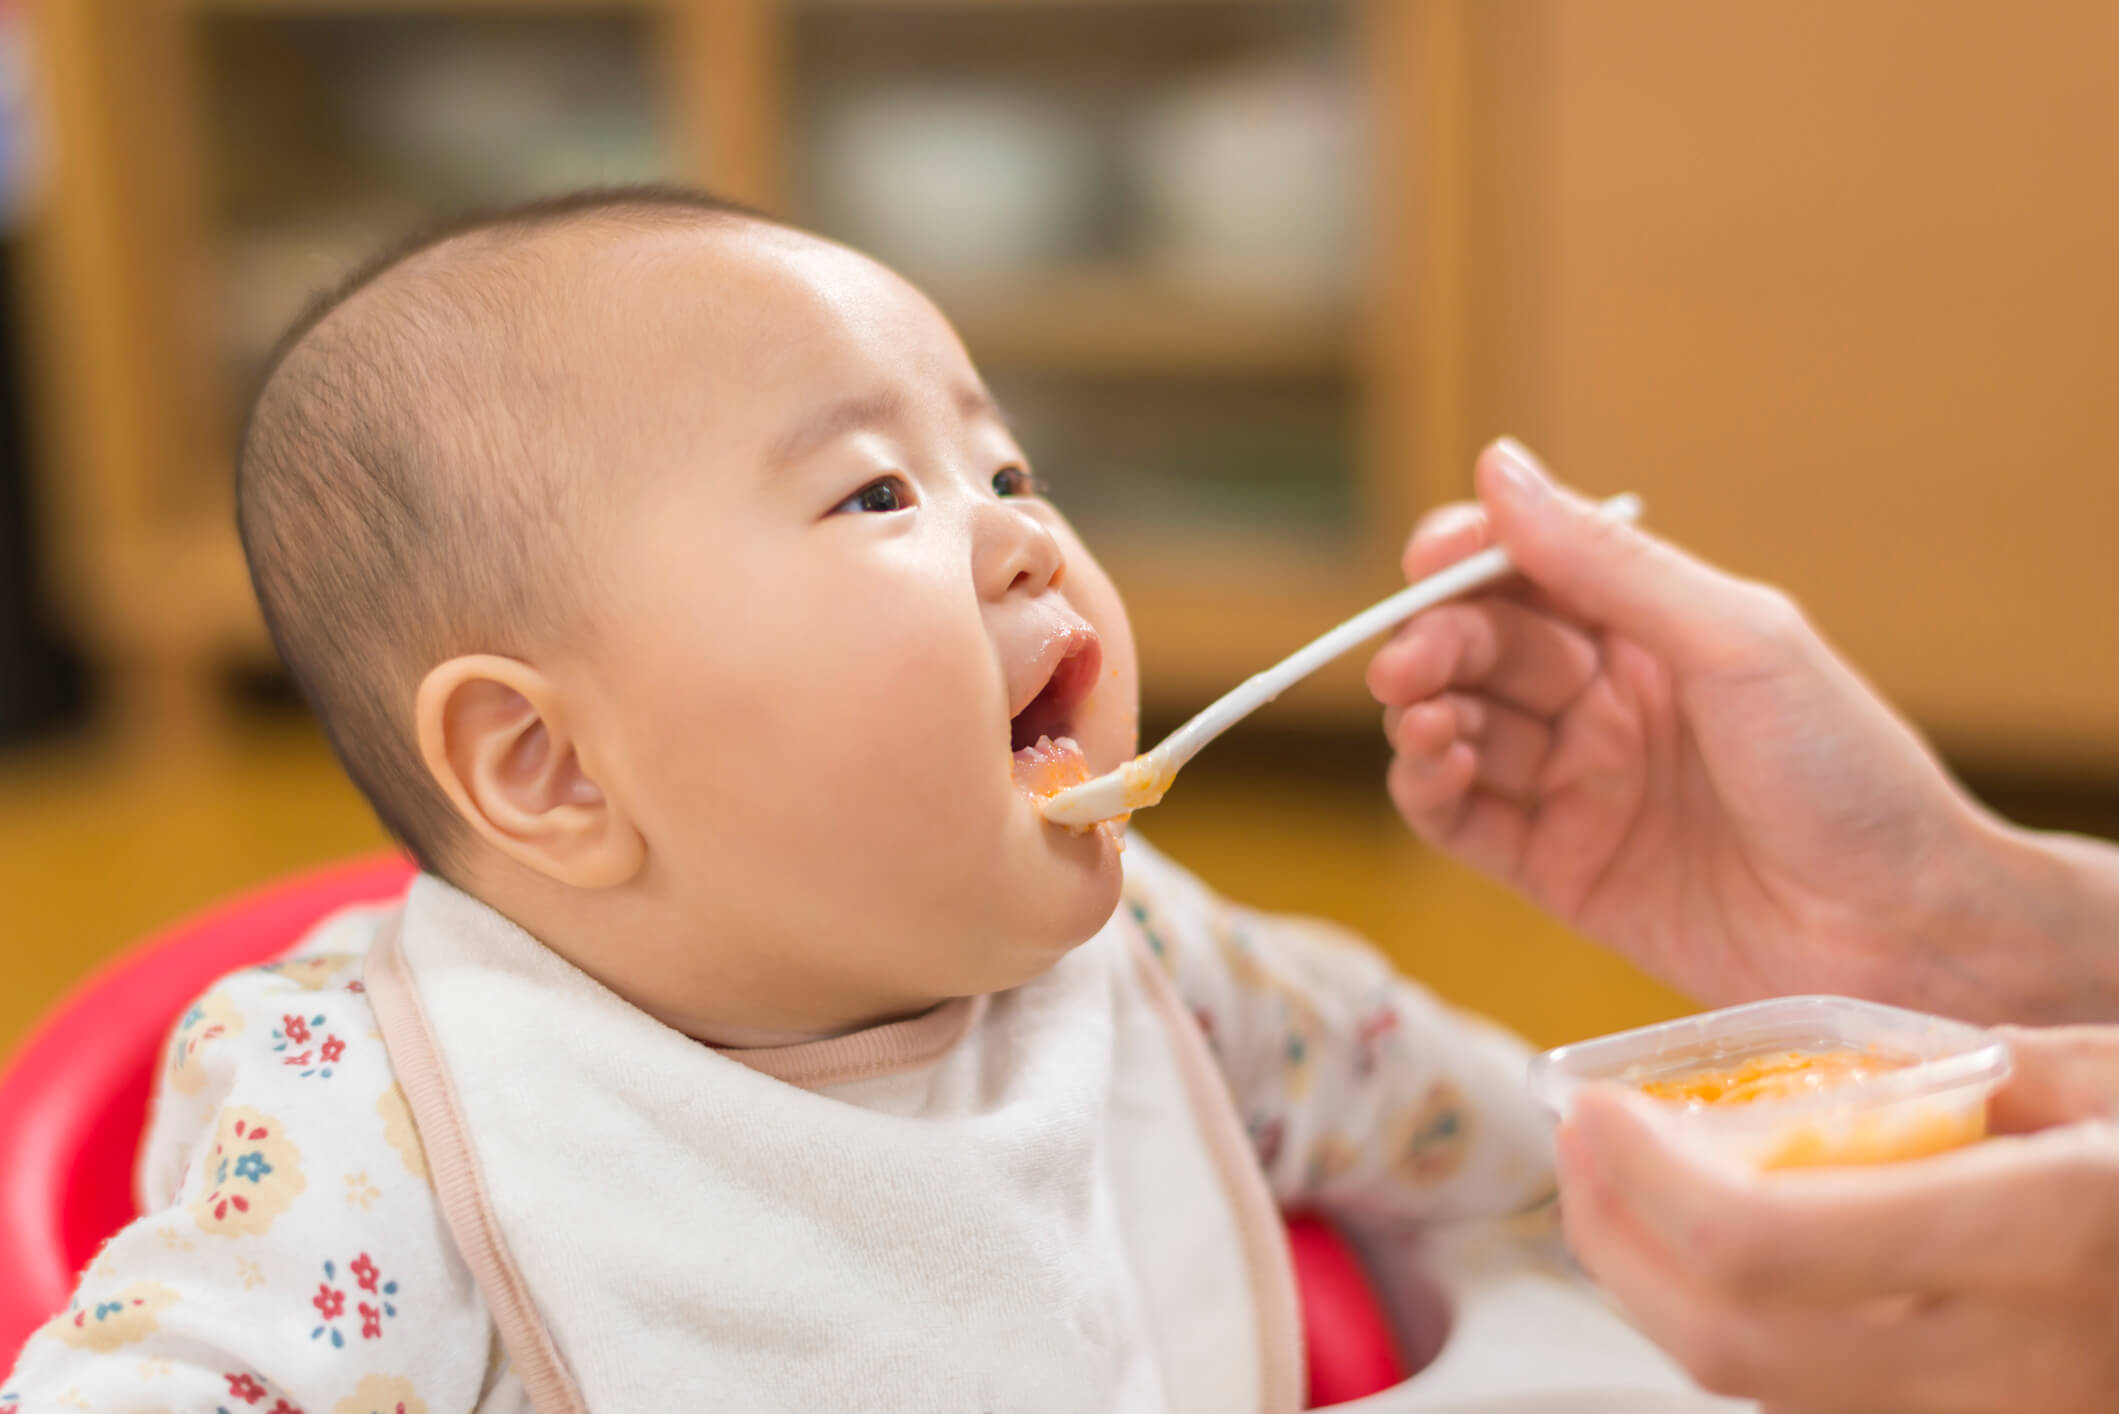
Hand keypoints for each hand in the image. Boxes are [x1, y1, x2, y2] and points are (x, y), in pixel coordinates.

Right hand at [1366, 438, 2107, 1020]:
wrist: (1905, 932)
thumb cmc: (1849, 774)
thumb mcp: (1737, 642)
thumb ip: (1610, 562)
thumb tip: (1499, 468)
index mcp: (1651, 630)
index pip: (1525, 573)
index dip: (1464, 561)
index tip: (1427, 563)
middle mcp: (1604, 701)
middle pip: (1480, 650)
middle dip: (1434, 646)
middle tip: (1410, 667)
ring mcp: (1578, 787)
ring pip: (1458, 729)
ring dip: (1423, 716)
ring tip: (1429, 722)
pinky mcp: (1558, 872)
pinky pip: (1463, 821)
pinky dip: (1427, 789)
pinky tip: (1435, 766)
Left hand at [1555, 1026, 2118, 1412]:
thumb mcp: (2107, 1074)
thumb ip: (1956, 1086)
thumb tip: (1789, 1093)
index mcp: (2057, 1235)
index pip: (1769, 1250)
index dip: (1642, 1185)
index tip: (1593, 1109)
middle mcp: (2031, 1370)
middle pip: (1736, 1346)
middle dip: (1618, 1243)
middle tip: (1584, 1147)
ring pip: (1769, 1397)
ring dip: (1664, 1297)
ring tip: (1630, 1194)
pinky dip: (1749, 1343)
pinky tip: (1726, 1265)